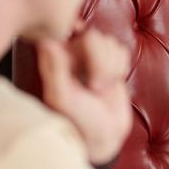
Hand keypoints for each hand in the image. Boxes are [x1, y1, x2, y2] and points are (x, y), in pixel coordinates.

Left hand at [36, 28, 132, 165]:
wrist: (103, 135)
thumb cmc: (78, 119)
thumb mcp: (62, 97)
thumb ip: (55, 69)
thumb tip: (46, 41)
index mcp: (54, 59)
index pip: (66, 32)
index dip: (76, 39)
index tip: (82, 60)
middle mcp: (73, 54)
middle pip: (93, 37)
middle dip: (100, 63)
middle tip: (96, 88)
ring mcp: (92, 58)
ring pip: (109, 42)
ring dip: (111, 68)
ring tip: (102, 90)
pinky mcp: (110, 62)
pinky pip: (121, 50)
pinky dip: (121, 68)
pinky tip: (113, 83)